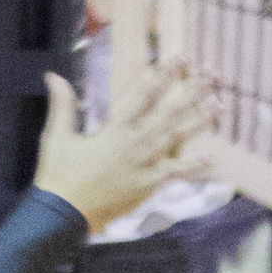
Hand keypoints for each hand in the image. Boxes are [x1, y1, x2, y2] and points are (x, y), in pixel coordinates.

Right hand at [31, 65, 210, 234]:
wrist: (61, 214)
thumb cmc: (57, 175)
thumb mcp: (56, 136)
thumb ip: (61, 104)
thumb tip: (52, 75)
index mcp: (112, 130)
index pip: (141, 96)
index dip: (161, 75)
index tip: (178, 58)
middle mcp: (132, 144)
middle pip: (167, 112)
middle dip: (190, 91)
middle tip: (210, 75)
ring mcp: (142, 166)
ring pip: (175, 138)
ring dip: (198, 120)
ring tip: (219, 104)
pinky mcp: (145, 186)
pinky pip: (174, 174)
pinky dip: (193, 166)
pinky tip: (212, 158)